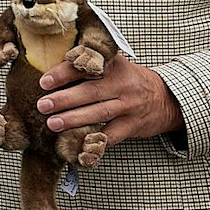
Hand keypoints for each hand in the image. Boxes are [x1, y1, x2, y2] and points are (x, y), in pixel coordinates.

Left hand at [37, 56, 183, 146]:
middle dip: (64, 99)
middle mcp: (123, 84)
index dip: (64, 73)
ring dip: (74, 119)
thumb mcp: (115, 66)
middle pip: (91, 91)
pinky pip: (111, 135)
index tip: (44, 81)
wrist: (166, 99)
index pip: (88, 67)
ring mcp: (130, 106)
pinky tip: (76, 144)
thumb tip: (51, 70)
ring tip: (53, 123)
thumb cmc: (130, 80)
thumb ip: (91, 66)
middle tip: (42, 105)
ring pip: (99, 113)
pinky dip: (93, 140)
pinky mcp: (133, 126)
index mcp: (115, 66)